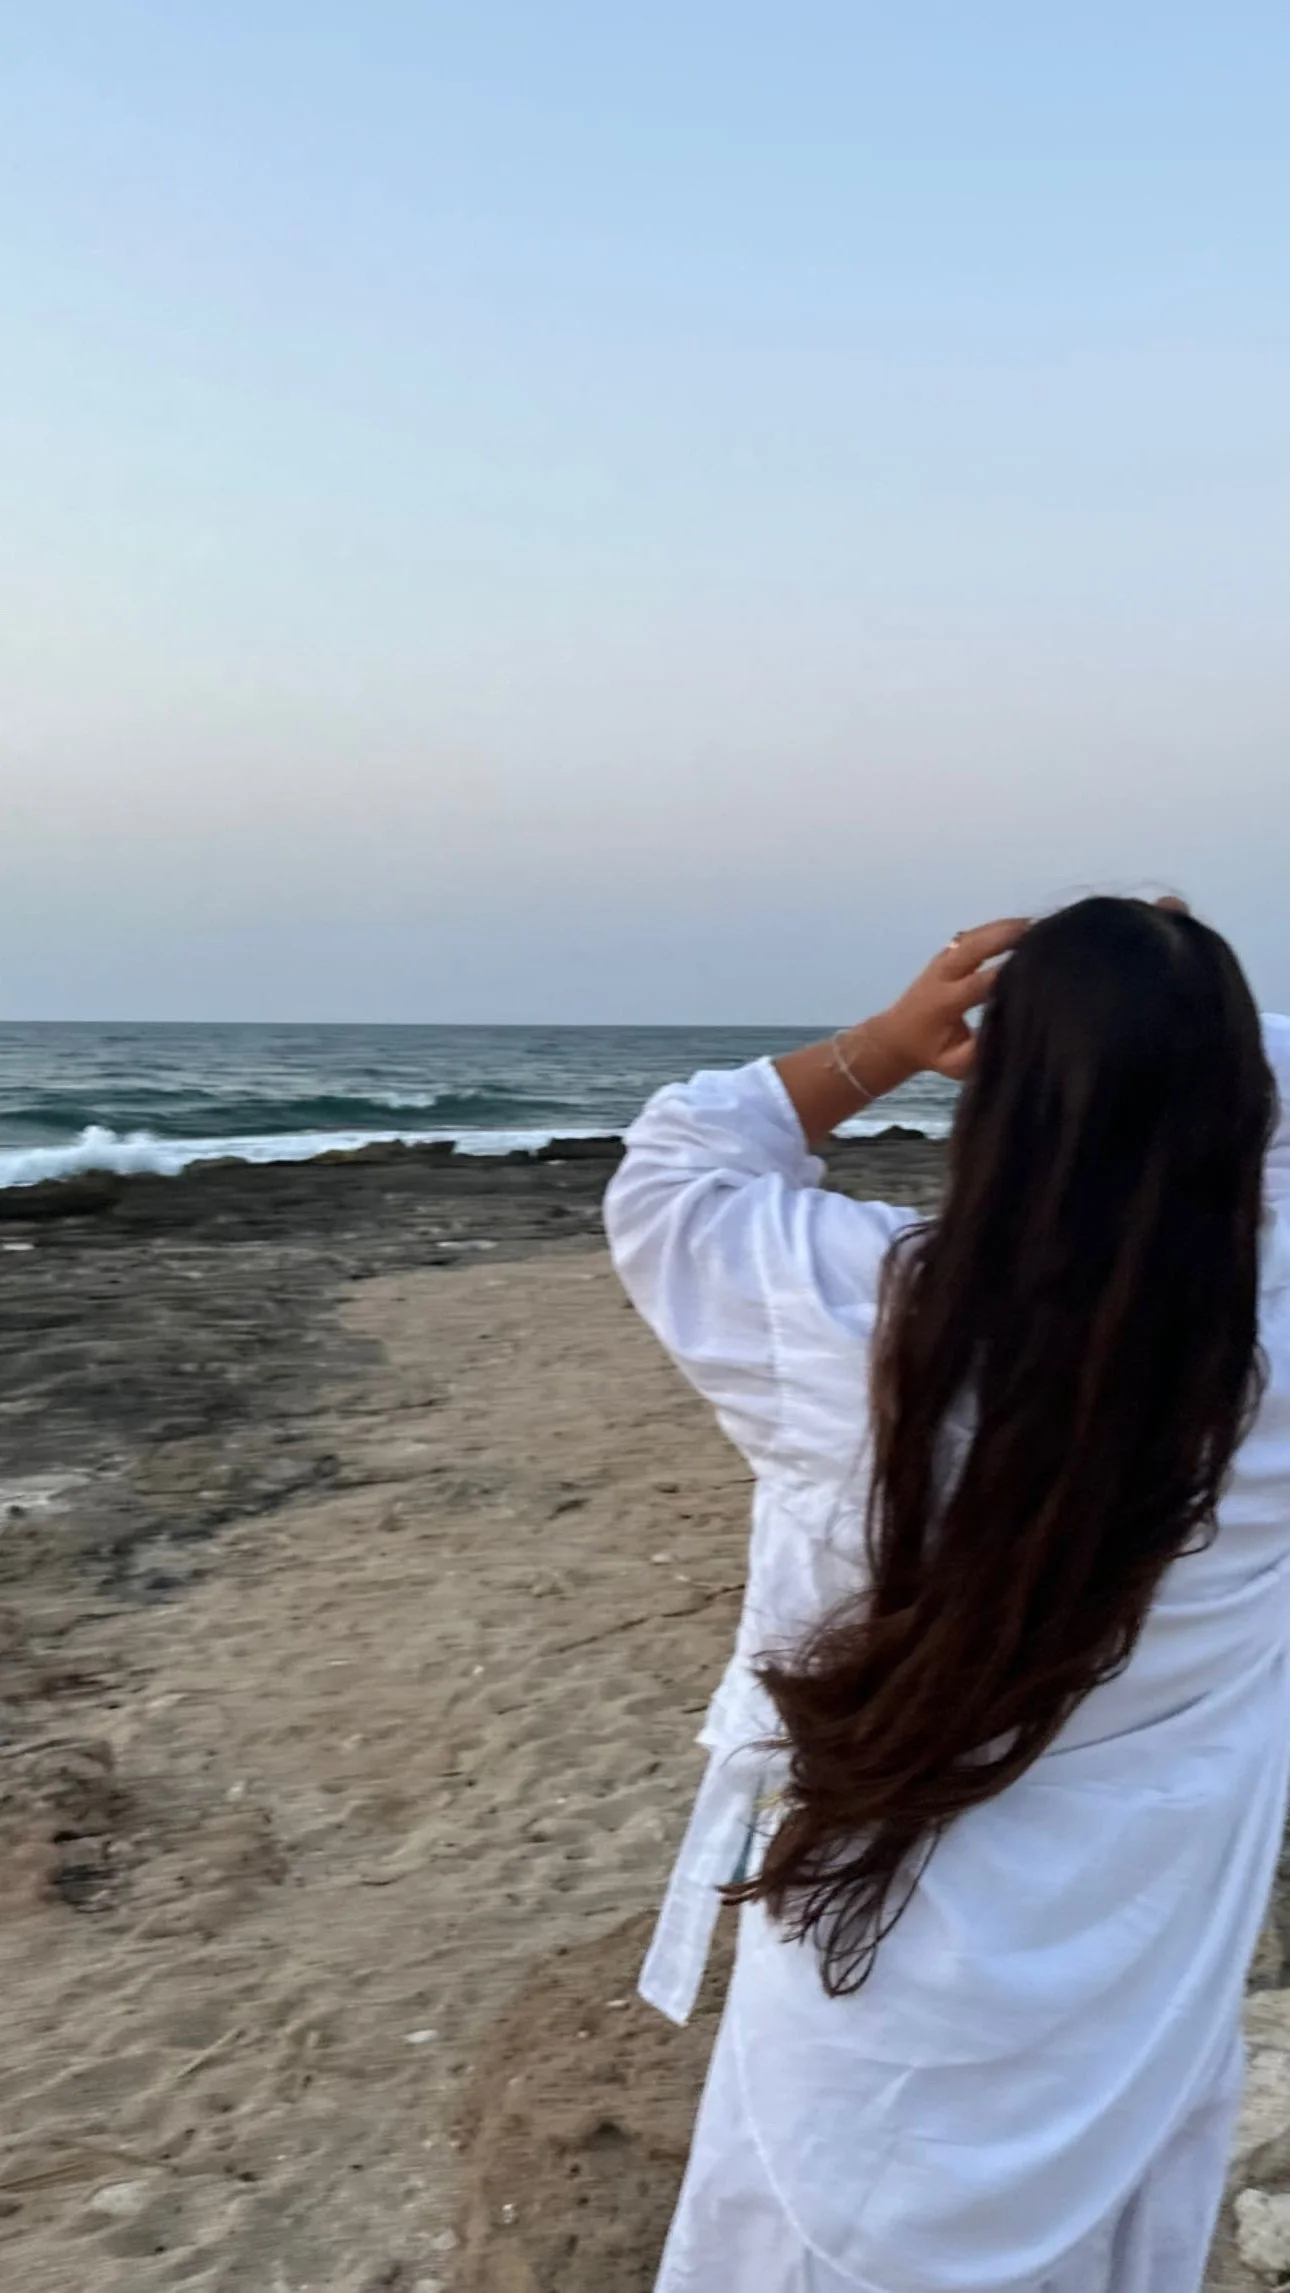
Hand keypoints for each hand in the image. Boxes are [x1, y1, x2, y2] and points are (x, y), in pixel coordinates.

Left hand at [869, 918, 1029, 1081]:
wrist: (896, 1037)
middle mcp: (942, 974)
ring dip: (1005, 928)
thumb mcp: (954, 1064)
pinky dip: (996, 928)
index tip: (1038, 968)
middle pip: (975, 946)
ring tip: (1040, 925)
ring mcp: (941, 961)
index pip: (979, 982)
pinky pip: (972, 936)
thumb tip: (1009, 1036)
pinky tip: (1020, 927)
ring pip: (974, 936)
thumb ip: (980, 1051)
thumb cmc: (931, 1054)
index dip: (1007, 973)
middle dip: (1008, 937)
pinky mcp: (944, 955)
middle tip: (1043, 933)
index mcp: (944, 1001)